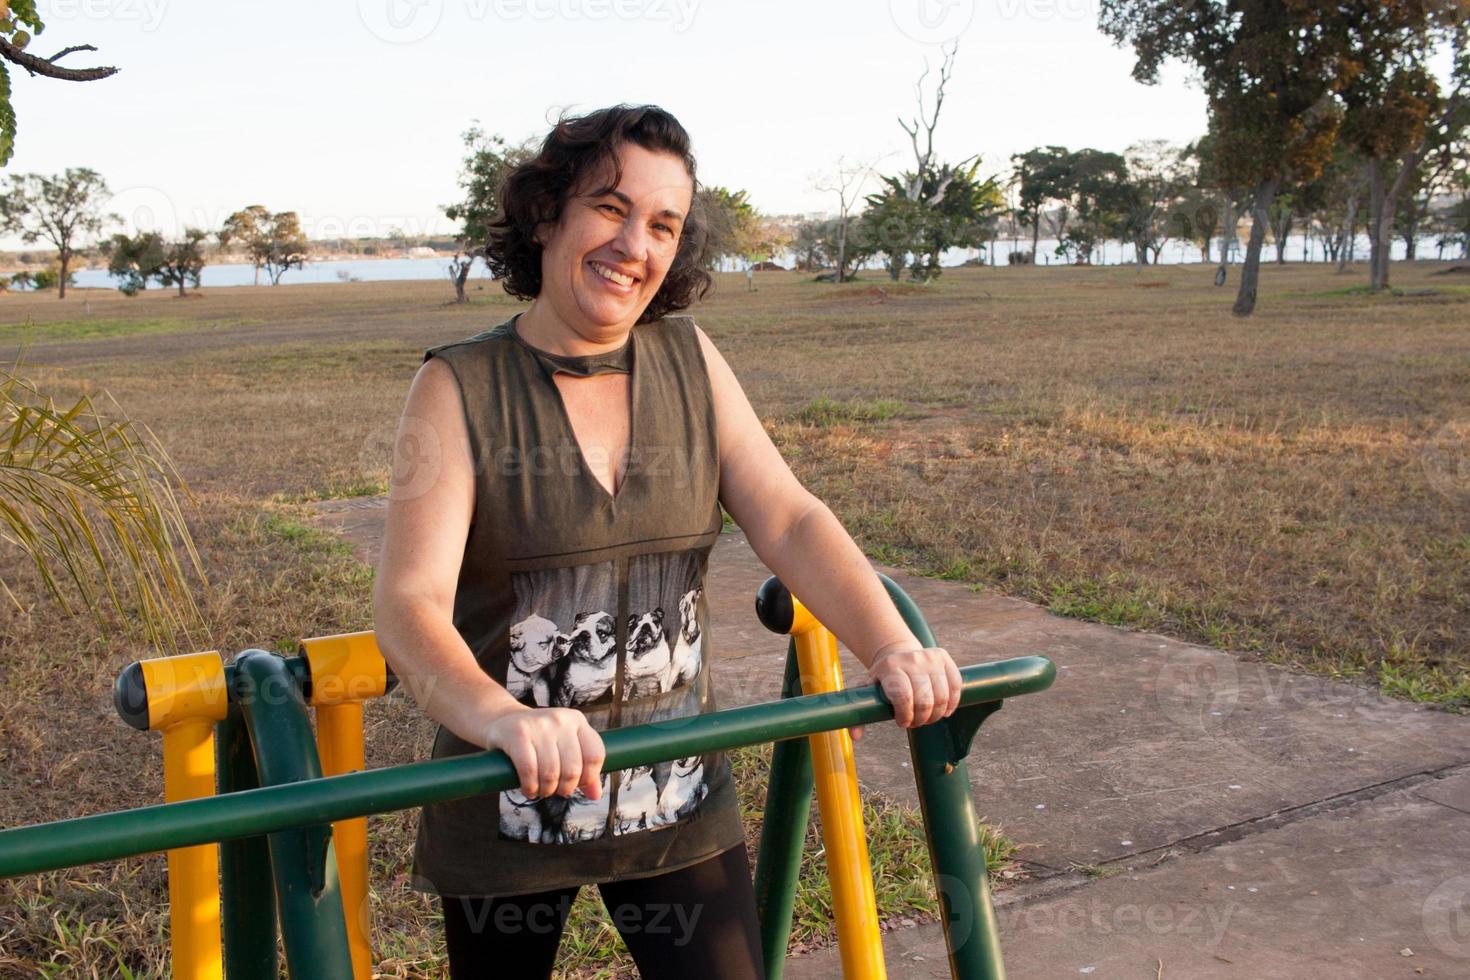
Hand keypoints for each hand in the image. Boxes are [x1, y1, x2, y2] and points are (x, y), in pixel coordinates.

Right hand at [482, 704, 606, 799]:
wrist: (502, 721)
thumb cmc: (538, 740)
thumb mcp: (563, 747)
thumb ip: (582, 769)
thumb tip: (596, 796)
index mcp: (577, 721)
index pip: (595, 755)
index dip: (588, 778)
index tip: (576, 785)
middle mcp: (561, 719)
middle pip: (573, 768)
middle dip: (564, 788)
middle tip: (554, 791)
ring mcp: (539, 725)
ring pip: (551, 772)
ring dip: (545, 790)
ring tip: (540, 790)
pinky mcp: (518, 733)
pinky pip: (529, 770)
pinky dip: (530, 787)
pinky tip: (528, 789)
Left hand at [851, 644, 961, 741]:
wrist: (897, 653)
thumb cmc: (882, 679)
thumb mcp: (867, 690)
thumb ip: (860, 712)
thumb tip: (855, 736)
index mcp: (890, 667)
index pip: (903, 696)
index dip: (905, 715)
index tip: (902, 723)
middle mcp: (912, 659)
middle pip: (925, 700)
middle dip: (921, 719)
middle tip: (915, 723)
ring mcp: (930, 657)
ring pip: (942, 696)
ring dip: (936, 714)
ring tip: (927, 718)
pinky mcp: (944, 658)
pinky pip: (955, 686)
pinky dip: (951, 703)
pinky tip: (943, 711)